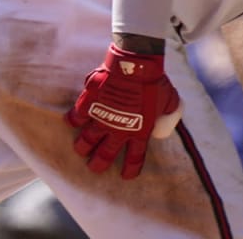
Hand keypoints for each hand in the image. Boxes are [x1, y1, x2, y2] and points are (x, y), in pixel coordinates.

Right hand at [65, 44, 181, 178]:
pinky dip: (73, 120)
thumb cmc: (156, 82)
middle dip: (98, 165)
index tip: (126, 177)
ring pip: (86, 141)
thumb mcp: (171, 102)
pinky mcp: (89, 104)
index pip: (135, 157)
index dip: (130, 169)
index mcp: (140, 131)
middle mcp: (118, 130)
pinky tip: (71, 122)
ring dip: (83, 147)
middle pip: (105, 155)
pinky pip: (76, 117)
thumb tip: (163, 131)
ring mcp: (101, 118)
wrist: (137, 65)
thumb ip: (169, 118)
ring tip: (81, 150)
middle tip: (94, 168)